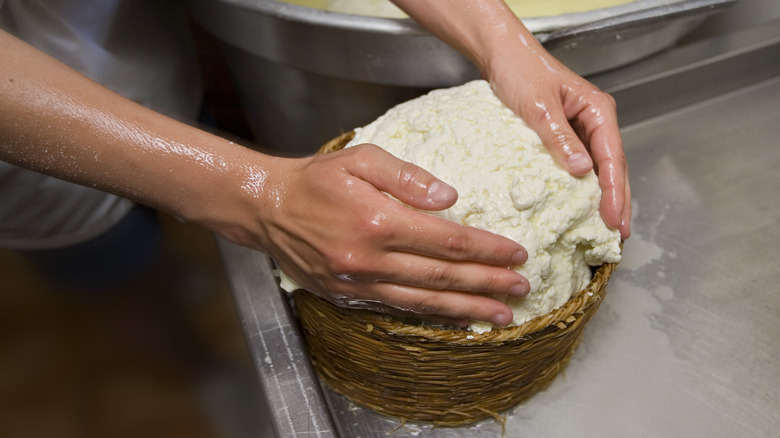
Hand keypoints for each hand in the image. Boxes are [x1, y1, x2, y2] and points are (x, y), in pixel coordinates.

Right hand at [252, 144, 530, 326]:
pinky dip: (433, 317)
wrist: (268, 208)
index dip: (487, 249)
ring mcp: (360, 283)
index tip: (517, 252)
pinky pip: (399, 310)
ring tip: (501, 315)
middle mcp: (371, 259)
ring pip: (425, 302)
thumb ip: (407, 177)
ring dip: (468, 308)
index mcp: (379, 221)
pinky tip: (456, 319)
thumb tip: (449, 198)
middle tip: (522, 288)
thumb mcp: (361, 158)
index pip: (448, 241)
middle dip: (488, 283)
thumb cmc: (316, 179)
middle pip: (443, 277)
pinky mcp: (348, 296)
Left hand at [390, 0, 630, 238]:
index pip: (612, 158)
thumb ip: (560, 137)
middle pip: (613, 167)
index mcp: (597, 111)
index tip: (613, 219)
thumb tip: (583, 171)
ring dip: (604, 198)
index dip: (614, 192)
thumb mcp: (539, 106)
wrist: (501, 56)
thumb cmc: (521, 71)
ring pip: (600, 168)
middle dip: (617, 201)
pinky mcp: (565, 135)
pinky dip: (585, 187)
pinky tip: (583, 206)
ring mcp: (582, 129)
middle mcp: (595, 121)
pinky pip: (581, 165)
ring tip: (608, 228)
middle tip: (618, 235)